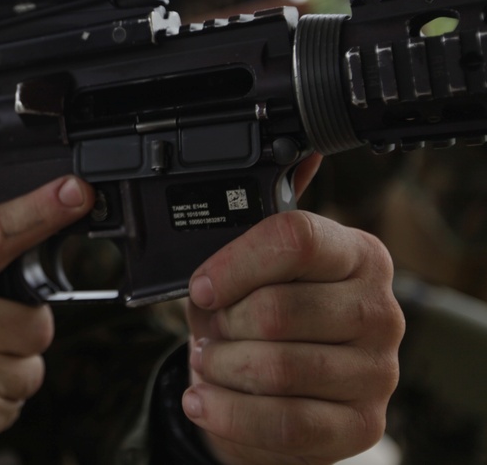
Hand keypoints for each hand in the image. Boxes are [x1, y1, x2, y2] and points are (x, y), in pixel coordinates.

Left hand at [182, 209, 403, 464]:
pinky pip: (284, 421)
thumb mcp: (256, 266)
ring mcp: (376, 372)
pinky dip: (229, 412)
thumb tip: (301, 156)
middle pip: (278, 311)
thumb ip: (259, 219)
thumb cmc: (266, 313)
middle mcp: (378, 311)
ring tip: (210, 360)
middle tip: (210, 328)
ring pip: (276, 369)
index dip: (236, 263)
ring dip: (222, 367)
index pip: (296, 240)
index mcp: (358, 255)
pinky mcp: (361, 424)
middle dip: (224, 323)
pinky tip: (204, 400)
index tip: (201, 285)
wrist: (284, 388)